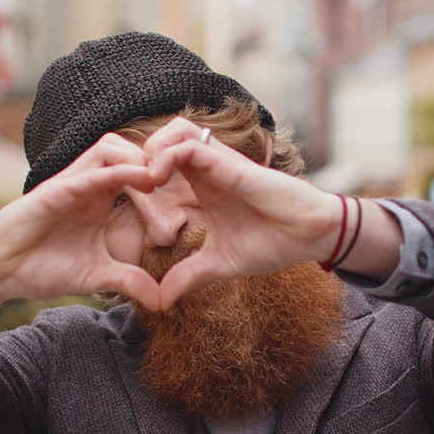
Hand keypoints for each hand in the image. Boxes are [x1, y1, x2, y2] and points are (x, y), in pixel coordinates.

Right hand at [0, 135, 163, 320]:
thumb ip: (130, 281)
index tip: (181, 215)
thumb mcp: (98, 276)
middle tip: (174, 199)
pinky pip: (89, 171)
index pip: (139, 175)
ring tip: (159, 183)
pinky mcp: (53, 190)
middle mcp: (88, 184)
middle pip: (131, 151)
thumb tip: (163, 301)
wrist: (0, 274)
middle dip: (157, 169)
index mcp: (101, 198)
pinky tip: (139, 179)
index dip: (164, 188)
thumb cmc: (43, 267)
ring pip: (110, 147)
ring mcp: (70, 184)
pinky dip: (116, 171)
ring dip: (139, 160)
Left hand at [141, 118, 339, 308]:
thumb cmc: (272, 242)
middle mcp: (208, 168)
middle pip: (161, 138)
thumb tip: (161, 302)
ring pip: (173, 132)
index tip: (126, 201)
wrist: (308, 237)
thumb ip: (188, 276)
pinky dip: (167, 156)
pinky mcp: (230, 164)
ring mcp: (218, 163)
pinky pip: (190, 144)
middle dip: (137, 156)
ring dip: (151, 151)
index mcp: (202, 186)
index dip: (139, 174)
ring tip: (143, 182)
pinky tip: (157, 181)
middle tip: (127, 186)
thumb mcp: (219, 264)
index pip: (162, 162)